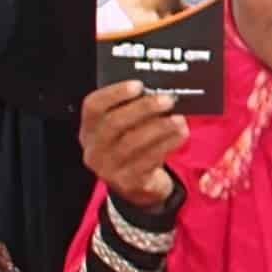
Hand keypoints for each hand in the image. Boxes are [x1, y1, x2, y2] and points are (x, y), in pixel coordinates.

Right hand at [78, 79, 187, 205]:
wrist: (137, 187)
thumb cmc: (132, 147)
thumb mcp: (125, 129)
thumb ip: (132, 110)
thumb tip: (157, 90)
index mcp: (89, 130)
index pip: (93, 107)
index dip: (114, 94)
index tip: (138, 85)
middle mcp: (94, 149)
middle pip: (113, 124)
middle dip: (143, 109)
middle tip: (167, 100)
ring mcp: (109, 168)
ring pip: (133, 143)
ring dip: (160, 127)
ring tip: (179, 118)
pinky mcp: (128, 182)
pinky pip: (148, 160)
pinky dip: (167, 144)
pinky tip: (181, 134)